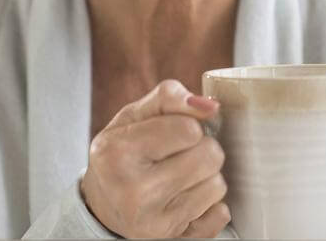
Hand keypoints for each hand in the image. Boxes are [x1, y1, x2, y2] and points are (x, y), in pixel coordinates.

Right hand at [81, 79, 229, 237]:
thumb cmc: (123, 151)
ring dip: (205, 176)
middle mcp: (134, 192)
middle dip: (201, 148)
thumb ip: (170, 98)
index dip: (188, 125)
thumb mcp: (134, 116)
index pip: (189, 129)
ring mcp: (154, 222)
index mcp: (118, 153)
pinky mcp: (173, 239)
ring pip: (218, 185)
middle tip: (178, 154)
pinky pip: (220, 215)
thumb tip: (211, 106)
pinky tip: (184, 199)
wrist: (104, 203)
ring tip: (179, 176)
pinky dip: (208, 205)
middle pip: (210, 156)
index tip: (172, 132)